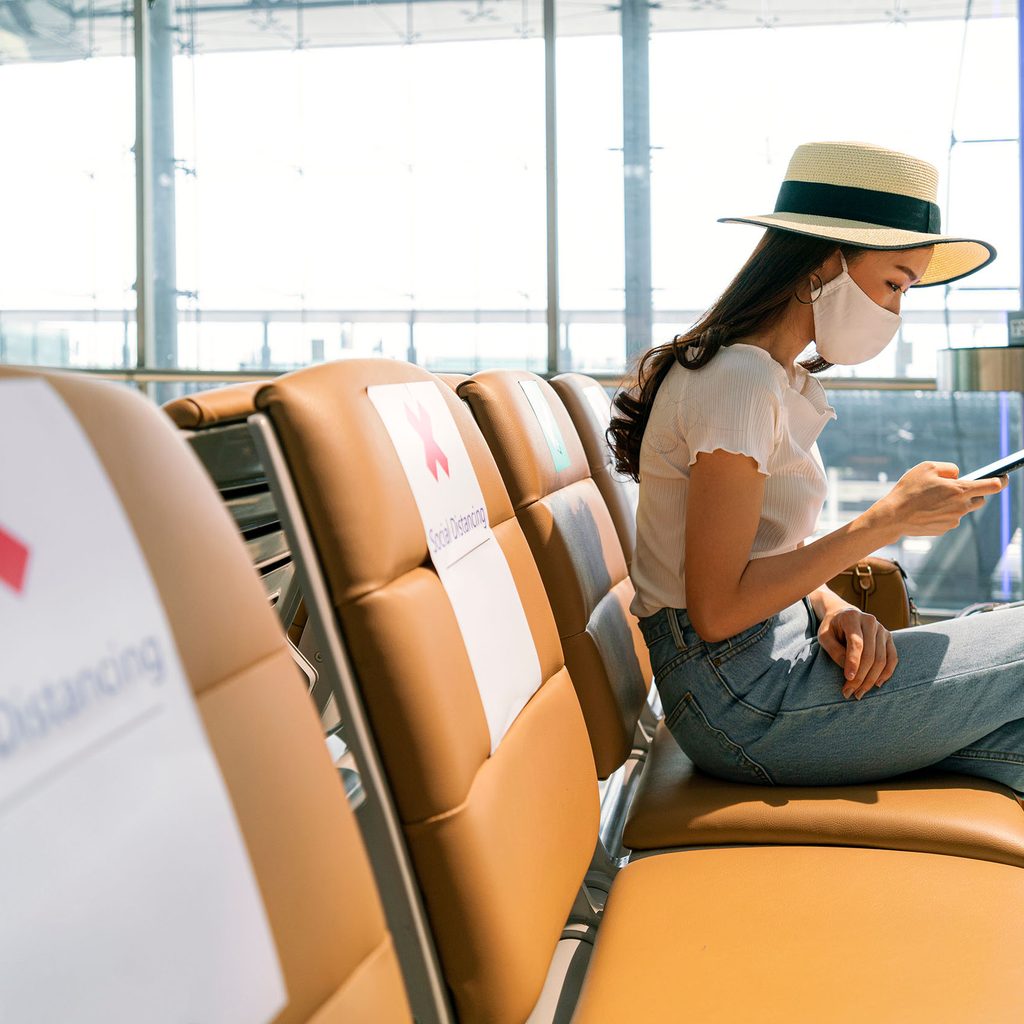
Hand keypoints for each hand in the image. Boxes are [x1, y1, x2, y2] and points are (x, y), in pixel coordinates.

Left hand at [817, 605, 896, 699]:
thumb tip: (848, 668)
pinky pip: (892, 658)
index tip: (848, 679)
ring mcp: (882, 629)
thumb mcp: (824, 636)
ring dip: (872, 679)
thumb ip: (833, 650)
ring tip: (859, 692)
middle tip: (850, 692)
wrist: (844, 615)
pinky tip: (877, 684)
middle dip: (861, 677)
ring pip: (882, 659)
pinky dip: (886, 673)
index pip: (857, 643)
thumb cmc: (831, 627)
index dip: (853, 662)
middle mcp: (870, 621)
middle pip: (870, 654)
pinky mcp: (889, 638)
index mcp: (852, 618)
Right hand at [873, 462, 1006, 539]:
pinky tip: (927, 510)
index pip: (992, 486)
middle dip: (974, 493)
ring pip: (963, 509)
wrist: (893, 516)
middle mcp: (961, 507)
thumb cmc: (909, 489)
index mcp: (960, 490)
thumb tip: (958, 475)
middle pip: (980, 499)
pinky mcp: (944, 529)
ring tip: (933, 500)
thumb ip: (949, 468)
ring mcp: (954, 520)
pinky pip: (950, 519)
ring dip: (955, 503)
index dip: (1001, 480)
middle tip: (958, 488)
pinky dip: (943, 513)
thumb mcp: (927, 467)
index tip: (1003, 478)